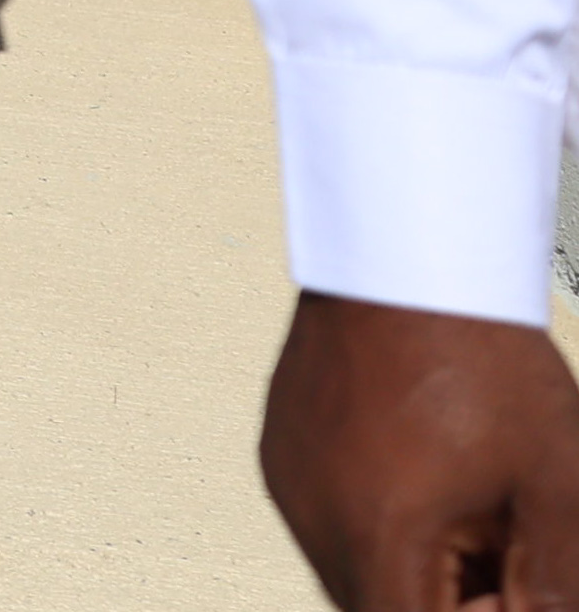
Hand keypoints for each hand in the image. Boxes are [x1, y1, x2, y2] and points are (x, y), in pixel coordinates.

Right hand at [260, 292, 578, 610]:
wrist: (408, 257)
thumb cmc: (478, 350)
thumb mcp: (556, 483)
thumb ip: (555, 580)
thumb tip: (544, 611)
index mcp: (378, 530)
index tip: (512, 591)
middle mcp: (317, 513)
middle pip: (375, 606)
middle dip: (444, 598)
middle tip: (504, 557)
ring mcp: (292, 480)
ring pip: (350, 568)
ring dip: (409, 564)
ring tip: (470, 515)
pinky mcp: (282, 450)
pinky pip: (327, 518)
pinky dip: (376, 522)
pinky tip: (424, 480)